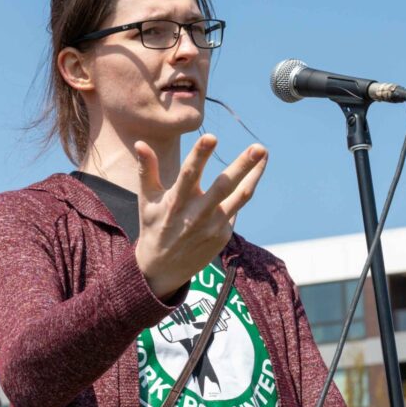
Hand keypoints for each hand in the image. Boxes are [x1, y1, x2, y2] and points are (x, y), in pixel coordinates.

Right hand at [134, 135, 267, 299]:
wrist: (163, 269)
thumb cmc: (154, 227)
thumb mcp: (147, 200)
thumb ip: (147, 170)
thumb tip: (140, 143)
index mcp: (176, 202)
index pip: (189, 174)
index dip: (200, 155)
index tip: (212, 138)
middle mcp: (197, 214)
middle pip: (224, 186)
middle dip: (243, 166)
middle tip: (259, 148)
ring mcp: (213, 226)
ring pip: (240, 197)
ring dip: (254, 175)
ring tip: (264, 156)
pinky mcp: (223, 235)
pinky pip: (235, 209)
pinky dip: (240, 193)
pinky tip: (245, 180)